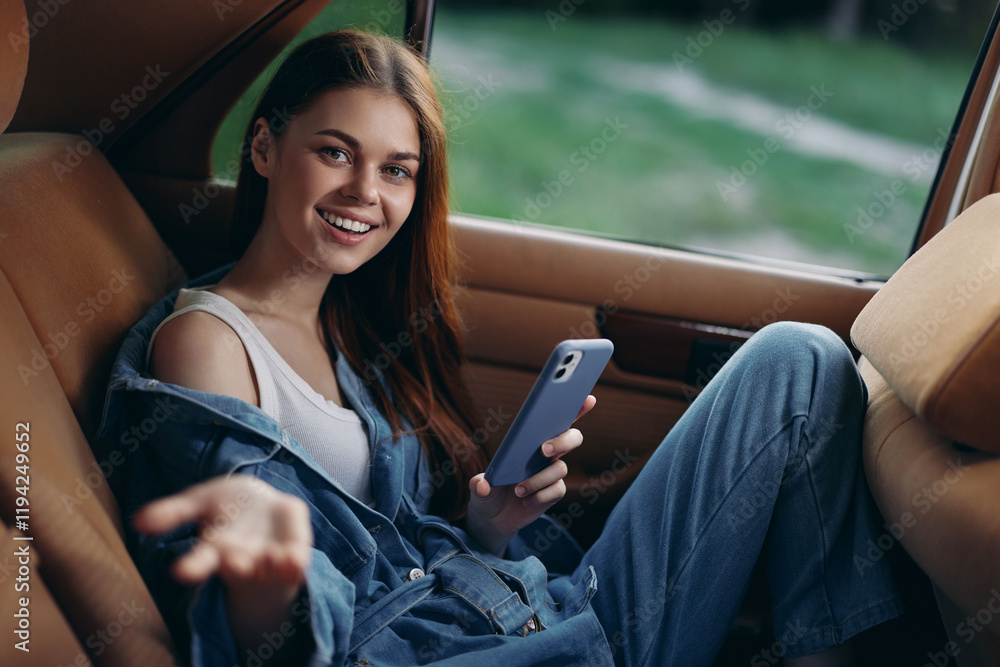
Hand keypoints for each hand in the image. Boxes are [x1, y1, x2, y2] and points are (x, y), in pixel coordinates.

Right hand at [134, 475, 313, 658]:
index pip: (201, 559)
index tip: (180, 571)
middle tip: (233, 564)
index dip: (192, 566)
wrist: (265, 504)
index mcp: (216, 547)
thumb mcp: (199, 502)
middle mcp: (243, 557)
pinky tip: (295, 562)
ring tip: (268, 560)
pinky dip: (296, 563)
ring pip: (268, 566)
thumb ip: (172, 512)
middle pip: (236, 566)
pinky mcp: (294, 549)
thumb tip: (138, 522)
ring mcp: (269, 555)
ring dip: (269, 566)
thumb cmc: (226, 504)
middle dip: (236, 565)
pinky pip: (296, 560)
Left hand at [465, 395, 596, 555]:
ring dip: (539, 478)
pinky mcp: (553, 493)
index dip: (576, 407)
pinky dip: (540, 495)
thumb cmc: (488, 492)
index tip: (587, 398)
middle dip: (562, 441)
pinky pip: (556, 490)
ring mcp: (552, 473)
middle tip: (544, 449)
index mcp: (531, 439)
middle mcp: (547, 453)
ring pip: (560, 468)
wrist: (491, 518)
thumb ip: (479, 484)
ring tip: (518, 489)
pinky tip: (525, 500)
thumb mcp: (478, 485)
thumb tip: (484, 485)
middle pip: (571, 438)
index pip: (557, 418)